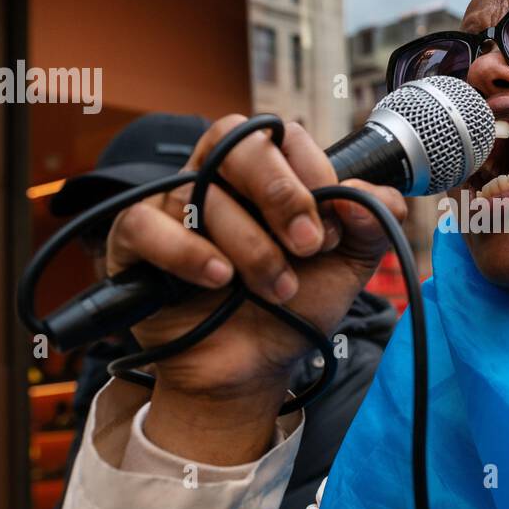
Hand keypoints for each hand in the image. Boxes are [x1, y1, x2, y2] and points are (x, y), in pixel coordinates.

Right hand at [104, 115, 405, 462]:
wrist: (254, 371)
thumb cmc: (293, 309)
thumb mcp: (348, 267)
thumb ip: (372, 224)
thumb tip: (372, 195)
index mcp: (267, 176)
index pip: (282, 137)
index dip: (311, 174)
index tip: (330, 226)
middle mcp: (218, 180)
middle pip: (237, 143)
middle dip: (281, 194)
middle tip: (306, 245)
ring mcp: (173, 207)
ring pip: (203, 192)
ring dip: (252, 248)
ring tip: (275, 289)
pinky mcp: (135, 242)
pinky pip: (146, 224)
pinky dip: (186, 251)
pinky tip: (217, 278)